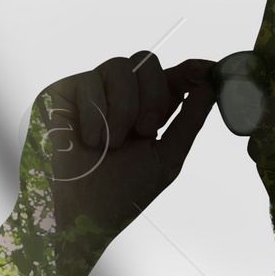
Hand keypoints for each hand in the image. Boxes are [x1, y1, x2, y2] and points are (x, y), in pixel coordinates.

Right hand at [35, 52, 215, 268]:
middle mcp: (119, 96)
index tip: (209, 69)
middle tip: (145, 131)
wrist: (83, 213)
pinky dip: (94, 114)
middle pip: (146, 62)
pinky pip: (88, 81)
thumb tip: (212, 85)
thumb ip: (189, 120)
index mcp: (146, 110)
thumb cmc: (122, 193)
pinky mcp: (62, 93)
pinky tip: (90, 141)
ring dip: (123, 110)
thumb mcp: (166, 156)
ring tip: (112, 144)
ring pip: (119, 67)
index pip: (170, 77)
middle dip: (153, 97)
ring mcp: (91, 92)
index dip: (190, 69)